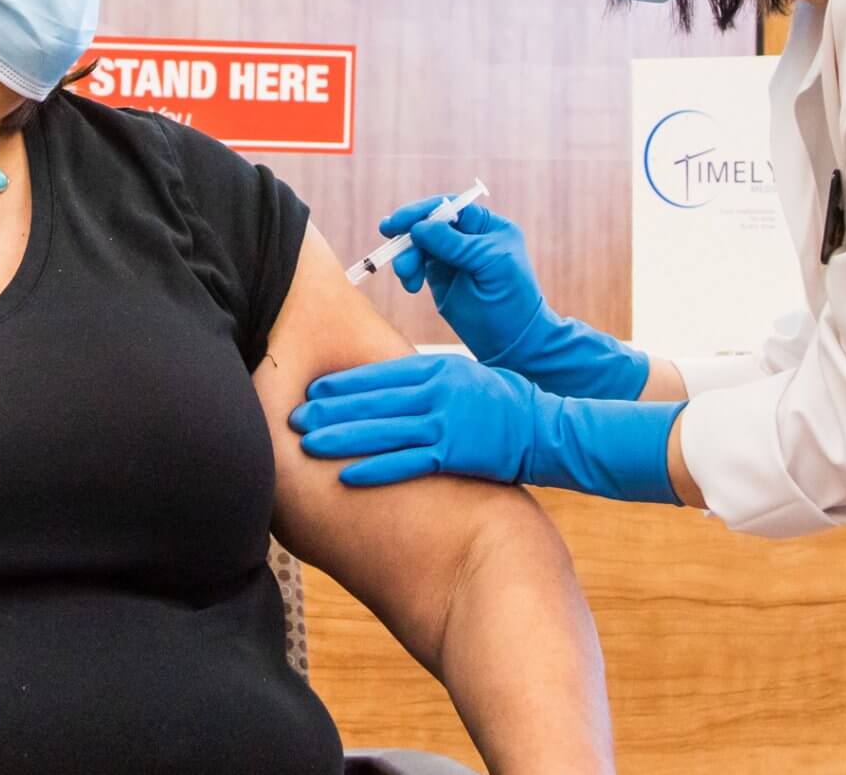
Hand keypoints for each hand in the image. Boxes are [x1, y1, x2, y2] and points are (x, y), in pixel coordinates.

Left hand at [291, 354, 682, 503]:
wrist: (551, 430)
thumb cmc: (510, 406)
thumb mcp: (468, 380)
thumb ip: (432, 383)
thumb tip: (397, 388)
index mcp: (439, 370)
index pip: (379, 375)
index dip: (342, 385)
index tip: (312, 391)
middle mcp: (437, 392)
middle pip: (372, 400)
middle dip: (329, 410)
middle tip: (294, 418)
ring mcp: (445, 423)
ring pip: (381, 430)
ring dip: (342, 438)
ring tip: (308, 445)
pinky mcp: (455, 453)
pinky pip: (406, 462)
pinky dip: (375, 469)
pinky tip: (347, 476)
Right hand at [379, 199, 649, 400]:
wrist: (514, 344)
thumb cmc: (511, 301)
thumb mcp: (488, 265)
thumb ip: (455, 244)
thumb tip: (419, 227)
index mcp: (487, 227)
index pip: (449, 207)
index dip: (422, 212)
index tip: (398, 223)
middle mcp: (468, 238)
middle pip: (429, 224)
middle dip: (409, 237)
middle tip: (392, 249)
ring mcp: (453, 258)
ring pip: (418, 245)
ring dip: (407, 257)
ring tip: (408, 279)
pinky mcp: (440, 278)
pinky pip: (417, 265)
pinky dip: (408, 271)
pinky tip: (411, 286)